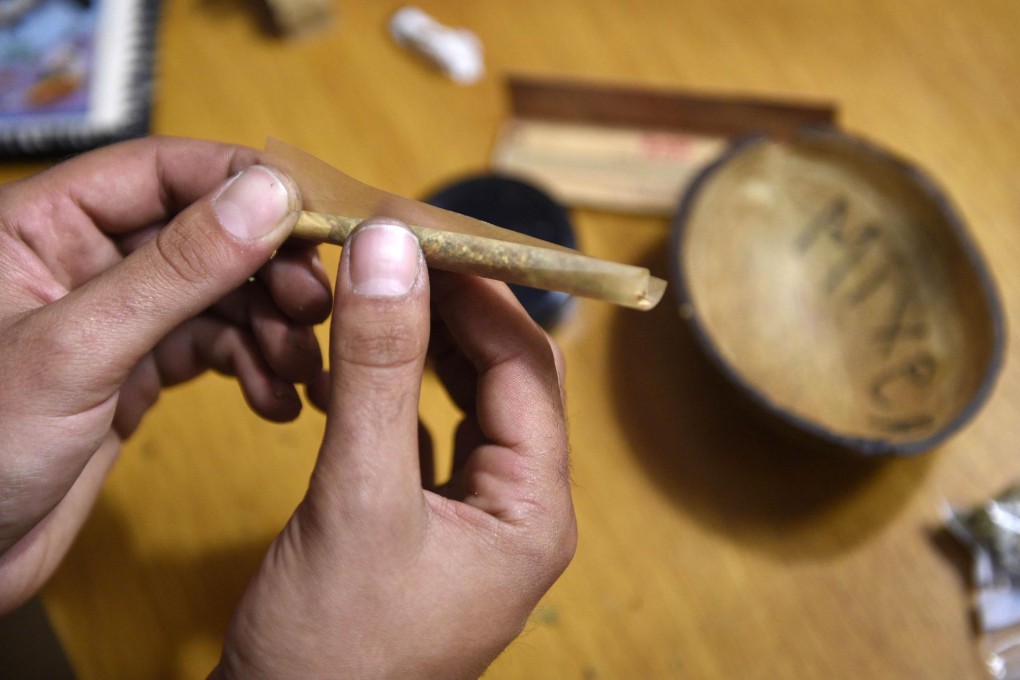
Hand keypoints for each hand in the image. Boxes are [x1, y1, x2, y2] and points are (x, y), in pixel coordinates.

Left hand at [0, 138, 331, 612]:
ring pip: (219, 296)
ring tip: (301, 370)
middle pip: (205, 233)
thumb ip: (175, 270)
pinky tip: (276, 402)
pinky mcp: (134, 371)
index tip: (315, 218)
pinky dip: (253, 370)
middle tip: (316, 308)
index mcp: (42, 226)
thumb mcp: (78, 350)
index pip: (162, 170)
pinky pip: (213, 350)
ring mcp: (113, 319)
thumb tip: (268, 196)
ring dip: (271, 329)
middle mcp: (83, 261)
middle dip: (269, 270)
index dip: (244, 185)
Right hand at [213, 219, 576, 678]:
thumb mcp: (359, 498)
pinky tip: (363, 358)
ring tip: (380, 286)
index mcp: (535, 509)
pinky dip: (398, 387)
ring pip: (462, 398)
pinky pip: (426, 431)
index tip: (425, 229)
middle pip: (502, 376)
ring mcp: (473, 515)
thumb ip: (379, 371)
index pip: (527, 366)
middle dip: (453, 307)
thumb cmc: (333, 650)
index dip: (482, 289)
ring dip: (424, 341)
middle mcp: (518, 507)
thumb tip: (390, 249)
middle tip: (396, 246)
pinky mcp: (427, 521)